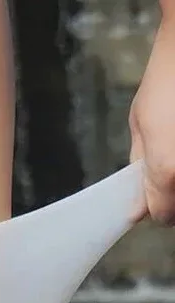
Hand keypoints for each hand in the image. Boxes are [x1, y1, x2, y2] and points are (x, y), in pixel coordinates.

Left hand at [129, 18, 174, 225]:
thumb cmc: (167, 81)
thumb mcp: (141, 125)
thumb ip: (139, 166)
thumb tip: (137, 202)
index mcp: (167, 170)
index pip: (164, 216)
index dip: (155, 209)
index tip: (151, 198)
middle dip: (173, 194)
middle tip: (168, 167)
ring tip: (172, 145)